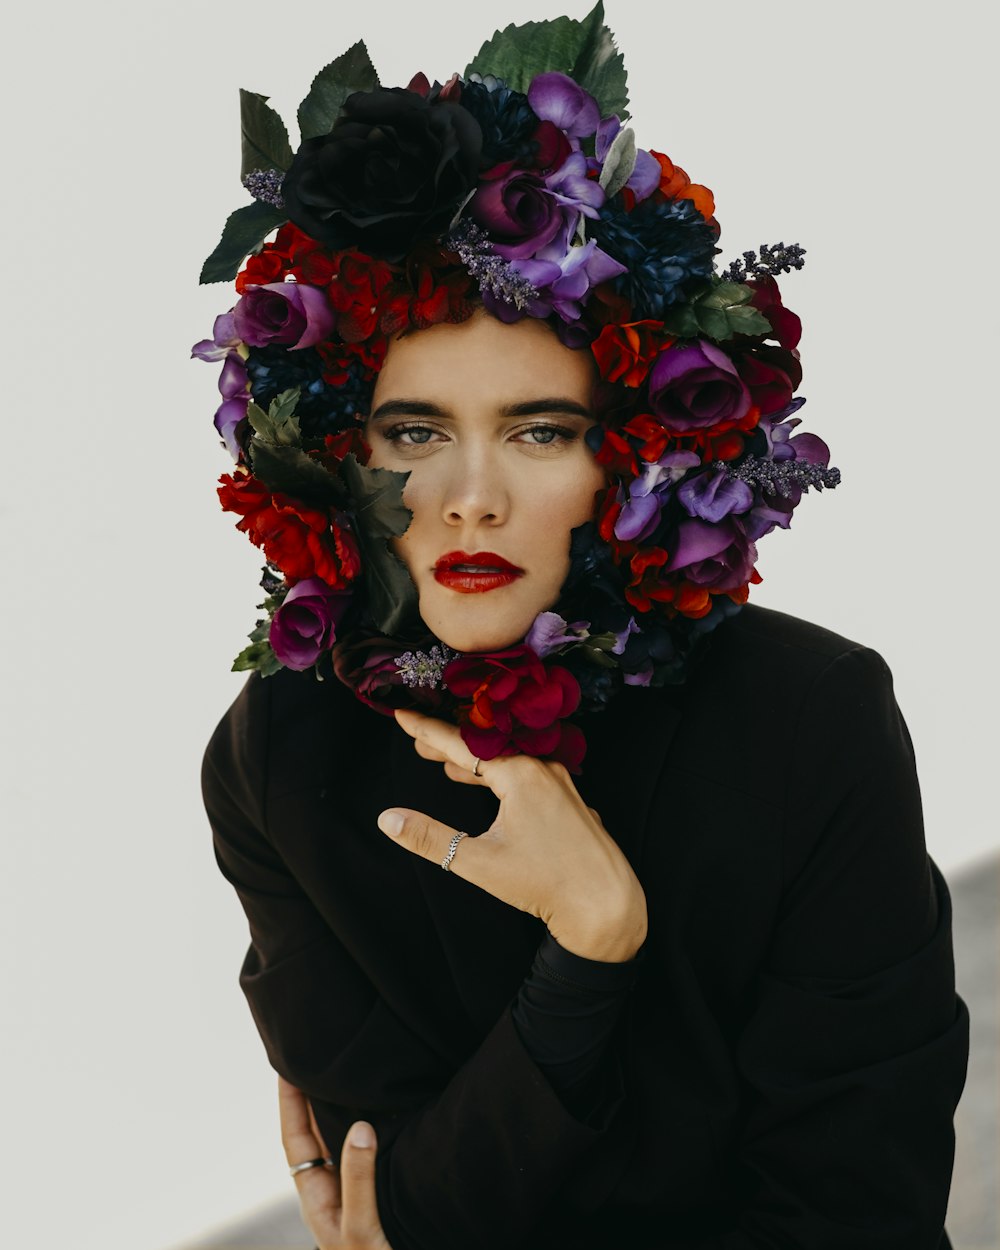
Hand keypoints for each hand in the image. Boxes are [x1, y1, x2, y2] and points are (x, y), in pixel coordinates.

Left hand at [278, 1075, 393, 1249]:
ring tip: (340, 1073)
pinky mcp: (379, 1191)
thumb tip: (361, 1126)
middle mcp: (332, 1189)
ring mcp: (353, 1191)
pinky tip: (379, 1106)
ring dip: (338, 1107)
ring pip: (340, 1140)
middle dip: (309, 1097)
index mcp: (317, 1197)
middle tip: (310, 1059)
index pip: (296, 1140)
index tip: (285, 1068)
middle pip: (314, 1134)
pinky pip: (368, 1149)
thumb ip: (360, 1179)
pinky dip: (368, 1123)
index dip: (289, 1103)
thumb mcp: (361, 1228)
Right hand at [379, 708, 647, 962]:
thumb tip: (387, 819)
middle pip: (486, 748)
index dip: (427, 730)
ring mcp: (562, 784)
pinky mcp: (572, 802)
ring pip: (510, 762)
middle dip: (450, 745)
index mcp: (520, 775)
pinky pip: (530, 776)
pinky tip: (493, 787)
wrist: (606, 905)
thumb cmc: (544, 884)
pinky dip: (503, 775)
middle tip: (417, 742)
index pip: (462, 744)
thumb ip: (430, 838)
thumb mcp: (479, 862)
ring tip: (447, 765)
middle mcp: (544, 769)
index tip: (402, 713)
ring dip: (477, 763)